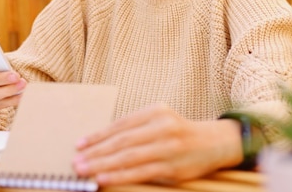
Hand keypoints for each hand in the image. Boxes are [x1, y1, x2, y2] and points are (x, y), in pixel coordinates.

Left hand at [72, 104, 242, 185]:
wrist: (215, 143)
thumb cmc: (179, 132)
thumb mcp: (159, 120)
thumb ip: (135, 127)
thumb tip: (101, 142)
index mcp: (155, 111)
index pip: (120, 125)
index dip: (98, 136)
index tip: (80, 145)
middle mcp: (161, 127)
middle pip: (121, 141)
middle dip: (95, 153)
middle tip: (76, 161)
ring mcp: (168, 147)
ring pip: (128, 157)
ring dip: (102, 166)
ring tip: (84, 171)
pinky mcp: (172, 168)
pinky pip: (140, 173)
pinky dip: (119, 176)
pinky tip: (104, 179)